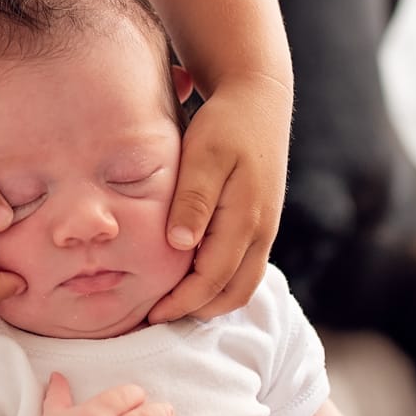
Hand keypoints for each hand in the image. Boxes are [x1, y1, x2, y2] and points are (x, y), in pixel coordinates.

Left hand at [148, 72, 290, 322]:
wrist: (259, 98)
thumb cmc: (227, 123)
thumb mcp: (204, 154)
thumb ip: (193, 200)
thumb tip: (179, 245)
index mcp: (246, 219)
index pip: (213, 279)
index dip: (182, 302)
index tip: (151, 313)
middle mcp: (261, 231)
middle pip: (233, 293)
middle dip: (197, 311)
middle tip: (157, 316)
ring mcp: (264, 228)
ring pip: (242, 284)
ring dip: (210, 301)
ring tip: (172, 304)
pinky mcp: (260, 222)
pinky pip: (243, 267)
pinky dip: (219, 283)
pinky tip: (190, 277)